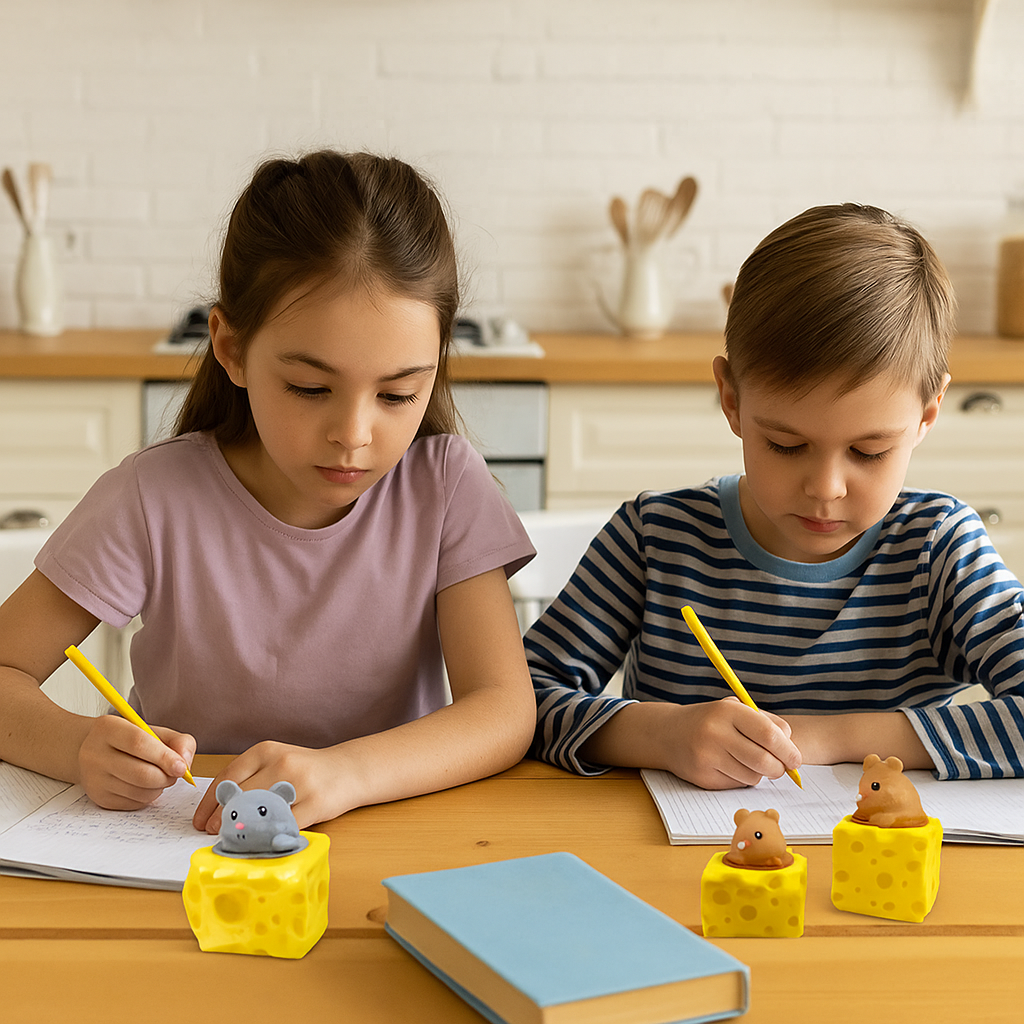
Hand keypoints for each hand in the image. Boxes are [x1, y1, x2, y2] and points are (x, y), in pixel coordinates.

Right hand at [76, 715, 195, 810]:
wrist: (93, 751)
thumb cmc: (130, 739)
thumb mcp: (153, 730)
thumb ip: (177, 741)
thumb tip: (185, 763)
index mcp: (108, 728)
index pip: (138, 744)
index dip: (164, 757)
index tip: (182, 767)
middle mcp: (95, 754)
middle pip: (140, 773)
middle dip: (166, 776)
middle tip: (176, 772)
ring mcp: (94, 779)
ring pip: (139, 792)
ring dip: (160, 787)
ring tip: (160, 776)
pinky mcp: (99, 798)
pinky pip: (134, 803)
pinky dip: (149, 796)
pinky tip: (146, 784)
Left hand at [192, 740, 346, 834]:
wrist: (349, 769)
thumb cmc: (306, 769)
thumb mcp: (276, 761)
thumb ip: (251, 776)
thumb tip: (217, 807)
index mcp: (266, 750)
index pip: (227, 777)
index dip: (209, 803)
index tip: (199, 820)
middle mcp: (281, 763)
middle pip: (240, 796)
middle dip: (220, 819)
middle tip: (212, 833)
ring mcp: (299, 784)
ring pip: (258, 812)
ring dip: (240, 830)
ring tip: (232, 839)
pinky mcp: (315, 804)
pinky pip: (282, 826)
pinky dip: (266, 838)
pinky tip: (258, 844)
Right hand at [654, 696, 801, 789]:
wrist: (668, 733)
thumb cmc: (711, 720)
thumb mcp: (735, 710)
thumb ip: (766, 723)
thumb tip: (791, 748)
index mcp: (727, 711)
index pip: (768, 734)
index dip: (788, 750)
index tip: (795, 759)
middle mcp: (715, 733)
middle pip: (764, 761)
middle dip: (779, 768)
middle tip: (781, 767)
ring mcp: (706, 757)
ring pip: (752, 777)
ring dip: (759, 774)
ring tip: (749, 761)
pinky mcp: (702, 777)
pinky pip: (737, 785)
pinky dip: (741, 779)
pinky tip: (729, 766)